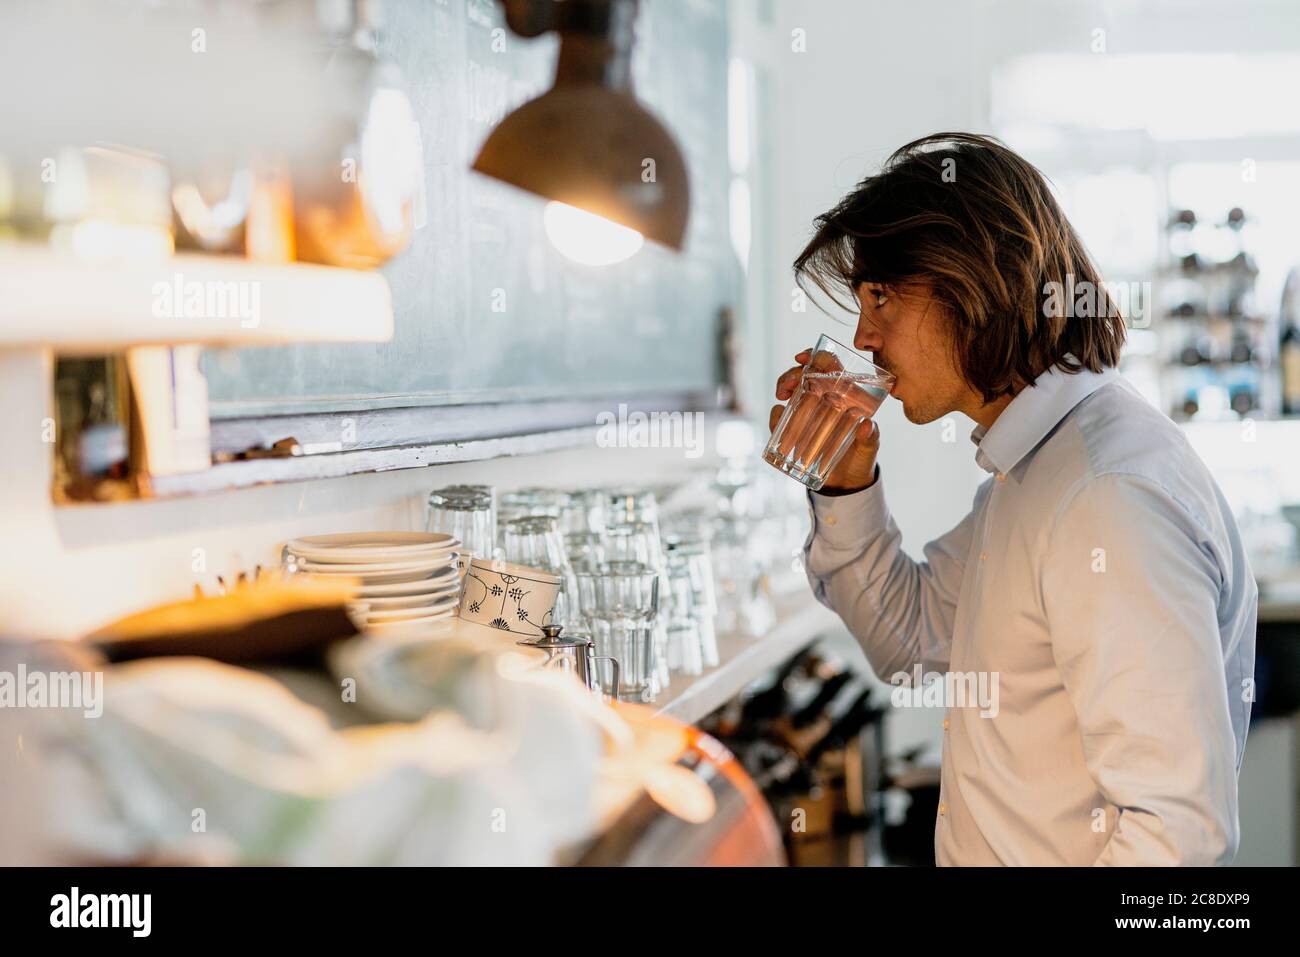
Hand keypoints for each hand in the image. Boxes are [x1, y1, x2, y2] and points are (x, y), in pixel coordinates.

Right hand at [769, 349, 880, 492]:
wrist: (846, 484)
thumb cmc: (861, 459)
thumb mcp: (869, 448)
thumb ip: (870, 438)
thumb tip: (866, 426)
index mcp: (845, 395)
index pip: (830, 366)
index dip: (816, 357)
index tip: (804, 358)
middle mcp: (825, 398)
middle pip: (805, 374)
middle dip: (793, 373)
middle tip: (789, 385)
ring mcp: (808, 413)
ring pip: (790, 390)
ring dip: (782, 387)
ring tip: (782, 396)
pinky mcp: (795, 429)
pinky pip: (781, 417)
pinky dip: (776, 415)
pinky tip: (779, 418)